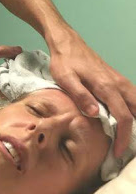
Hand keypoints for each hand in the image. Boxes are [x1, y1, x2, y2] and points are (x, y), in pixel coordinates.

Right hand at [0, 45, 22, 101]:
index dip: (20, 85)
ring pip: (0, 96)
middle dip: (13, 85)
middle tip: (18, 76)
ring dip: (4, 88)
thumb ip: (4, 51)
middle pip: (7, 94)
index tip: (25, 78)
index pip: (12, 91)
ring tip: (8, 77)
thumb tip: (19, 49)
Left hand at [48, 29, 135, 156]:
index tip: (117, 151)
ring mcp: (119, 80)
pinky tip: (130, 117)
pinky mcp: (116, 78)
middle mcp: (118, 84)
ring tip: (131, 135)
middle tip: (129, 147)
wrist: (67, 42)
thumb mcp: (66, 79)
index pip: (123, 117)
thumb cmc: (64, 61)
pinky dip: (135, 108)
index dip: (123, 136)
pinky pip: (133, 95)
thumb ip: (80, 96)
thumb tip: (96, 114)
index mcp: (106, 87)